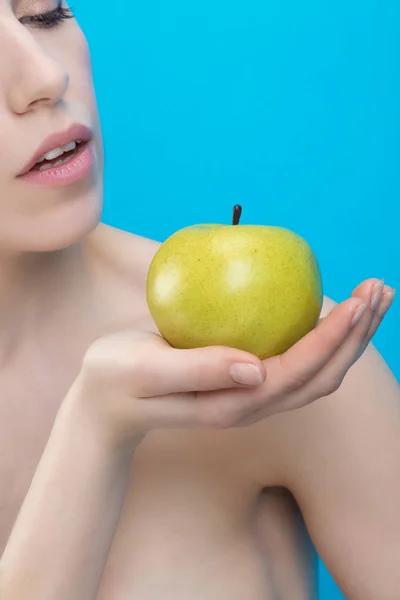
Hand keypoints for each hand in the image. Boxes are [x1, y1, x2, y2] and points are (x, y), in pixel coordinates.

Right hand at [70, 278, 394, 440]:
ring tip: (373, 297)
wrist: (106, 401)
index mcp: (233, 403)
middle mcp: (252, 403)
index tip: (358, 300)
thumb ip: (197, 371)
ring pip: (317, 370)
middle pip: (323, 375)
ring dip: (351, 337)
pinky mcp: (246, 379)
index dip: (332, 339)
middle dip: (358, 336)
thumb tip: (255, 369)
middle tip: (380, 289)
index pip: (298, 372)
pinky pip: (297, 358)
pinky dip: (325, 335)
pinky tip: (333, 309)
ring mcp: (252, 393)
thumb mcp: (145, 372)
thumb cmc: (117, 380)